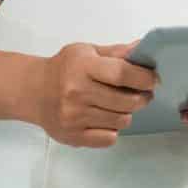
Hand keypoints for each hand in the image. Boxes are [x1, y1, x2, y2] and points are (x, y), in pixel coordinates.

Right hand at [28, 42, 156, 148]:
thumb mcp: (88, 51)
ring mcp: (75, 117)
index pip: (122, 74)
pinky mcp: (73, 136)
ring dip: (127, 113)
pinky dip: (113, 130)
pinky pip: (108, 139)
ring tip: (122, 105)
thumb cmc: (64, 68)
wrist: (33, 91)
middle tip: (144, 94)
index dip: (144, 78)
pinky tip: (107, 119)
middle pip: (126, 101)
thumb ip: (117, 52)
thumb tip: (144, 48)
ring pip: (121, 121)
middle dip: (142, 98)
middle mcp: (78, 93)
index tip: (154, 80)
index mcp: (83, 68)